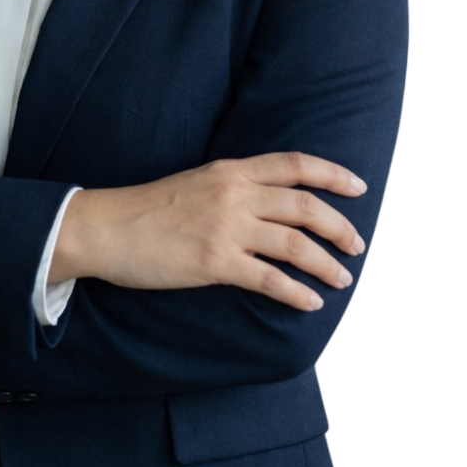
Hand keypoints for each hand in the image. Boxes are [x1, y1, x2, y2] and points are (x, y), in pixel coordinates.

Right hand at [50, 153, 365, 311]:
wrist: (107, 228)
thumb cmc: (148, 208)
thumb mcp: (197, 181)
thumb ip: (233, 186)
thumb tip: (268, 201)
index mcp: (230, 170)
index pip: (295, 164)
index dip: (333, 174)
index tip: (358, 187)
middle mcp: (234, 194)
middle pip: (305, 205)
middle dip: (339, 226)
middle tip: (356, 244)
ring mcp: (226, 228)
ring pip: (295, 244)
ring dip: (326, 263)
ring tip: (341, 279)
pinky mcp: (215, 263)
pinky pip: (269, 279)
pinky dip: (296, 292)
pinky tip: (309, 302)